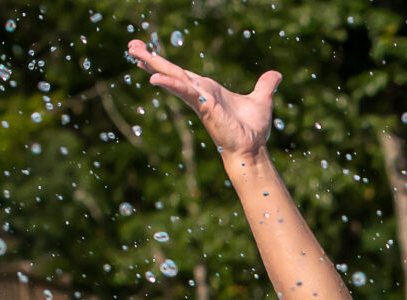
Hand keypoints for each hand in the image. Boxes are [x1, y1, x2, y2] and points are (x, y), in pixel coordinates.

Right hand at [126, 39, 281, 162]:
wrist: (252, 148)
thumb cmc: (252, 129)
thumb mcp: (261, 100)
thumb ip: (265, 86)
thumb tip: (275, 75)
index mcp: (207, 89)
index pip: (181, 72)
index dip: (163, 63)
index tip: (145, 53)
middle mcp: (199, 92)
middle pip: (171, 71)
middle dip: (150, 58)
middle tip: (131, 45)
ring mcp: (199, 99)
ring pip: (173, 77)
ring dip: (154, 64)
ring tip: (134, 52)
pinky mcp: (205, 106)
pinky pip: (186, 91)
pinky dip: (172, 83)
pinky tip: (155, 77)